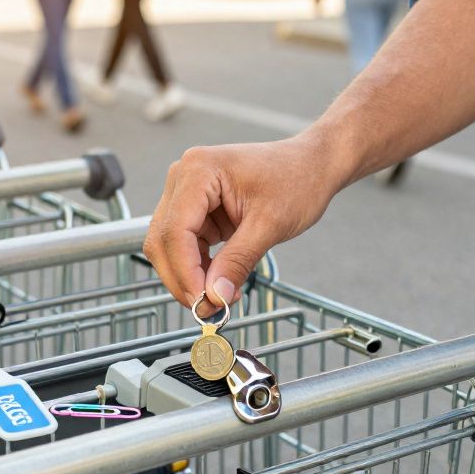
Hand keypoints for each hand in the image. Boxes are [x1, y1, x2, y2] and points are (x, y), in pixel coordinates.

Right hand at [144, 137, 339, 310]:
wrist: (311, 165)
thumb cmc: (297, 180)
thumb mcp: (269, 225)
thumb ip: (237, 261)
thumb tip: (214, 296)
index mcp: (198, 170)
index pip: (175, 231)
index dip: (185, 272)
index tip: (203, 301)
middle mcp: (184, 177)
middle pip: (163, 240)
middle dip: (182, 278)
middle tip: (208, 308)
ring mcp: (187, 191)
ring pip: (169, 246)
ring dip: (189, 275)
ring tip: (220, 295)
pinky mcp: (196, 207)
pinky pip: (185, 244)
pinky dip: (198, 267)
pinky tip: (220, 280)